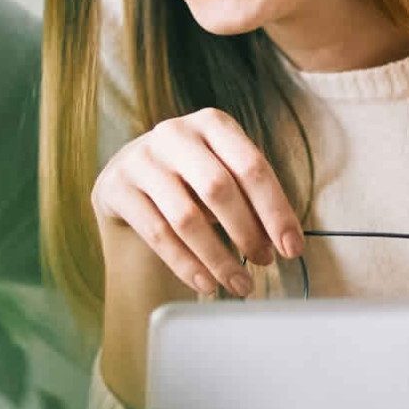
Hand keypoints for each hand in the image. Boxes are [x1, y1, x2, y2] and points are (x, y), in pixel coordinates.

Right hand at [92, 108, 301, 300]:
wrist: (129, 185)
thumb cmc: (191, 183)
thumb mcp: (223, 177)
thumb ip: (251, 199)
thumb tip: (284, 242)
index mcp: (212, 124)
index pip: (251, 167)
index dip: (275, 211)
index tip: (292, 248)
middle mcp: (174, 133)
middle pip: (219, 188)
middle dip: (247, 233)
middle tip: (264, 262)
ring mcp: (141, 159)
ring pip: (187, 217)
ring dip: (219, 258)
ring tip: (240, 284)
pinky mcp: (116, 187)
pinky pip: (158, 234)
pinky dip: (187, 265)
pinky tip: (206, 284)